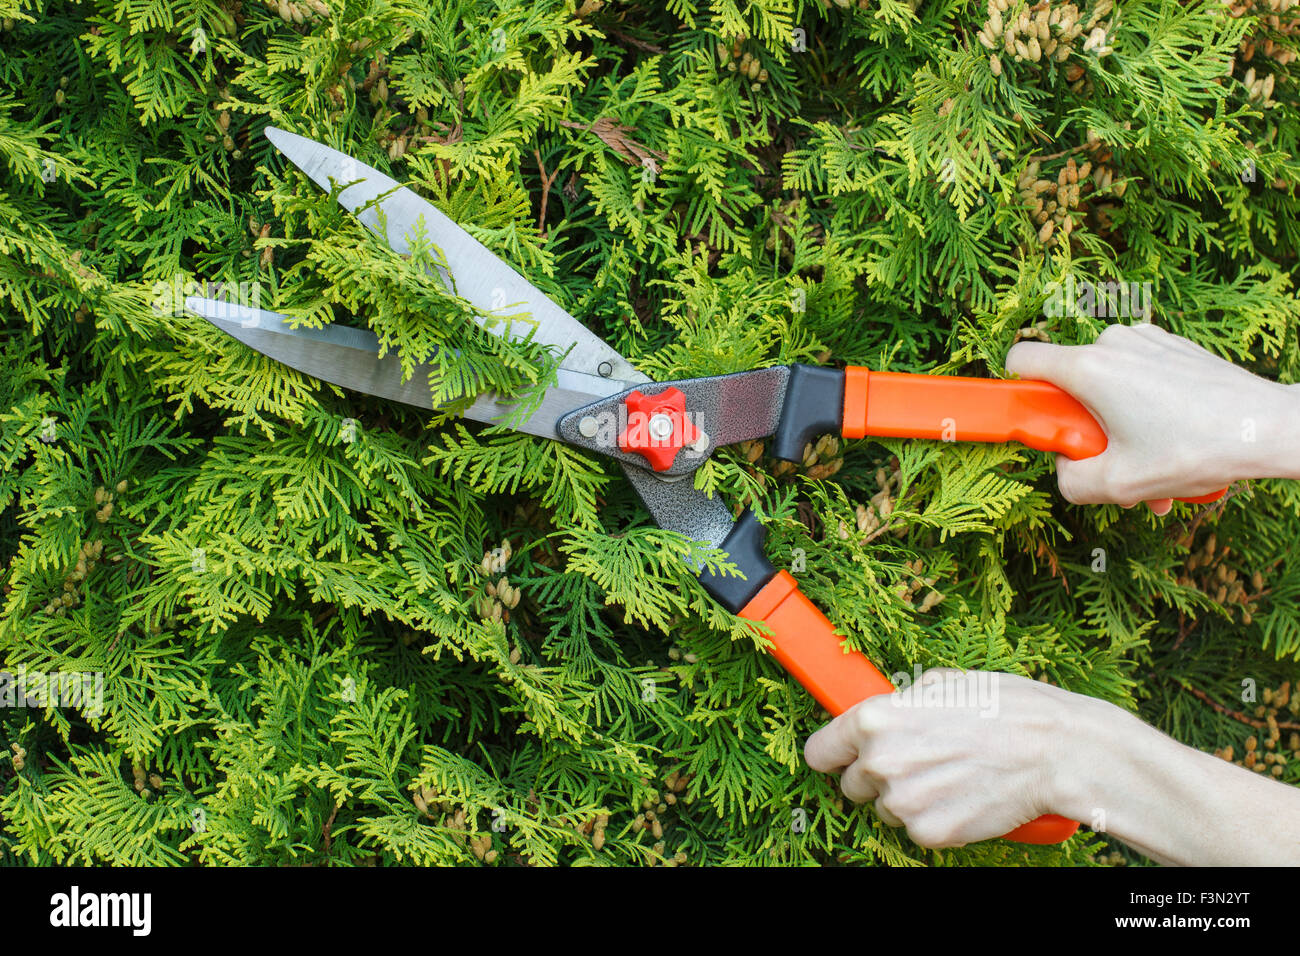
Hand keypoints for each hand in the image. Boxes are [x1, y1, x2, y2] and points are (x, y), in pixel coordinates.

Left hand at [804, 668, 1082, 846]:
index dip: (833, 754)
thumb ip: (900, 704)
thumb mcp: (942, 684)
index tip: (842, 757)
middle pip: (852, 785)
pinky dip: (937, 819)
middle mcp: (879, 762)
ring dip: (909, 798)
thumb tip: (885, 711)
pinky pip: (918, 830)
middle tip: (919, 762)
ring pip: (887, 809)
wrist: (1055, 751)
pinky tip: (963, 797)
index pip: (820, 751)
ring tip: (951, 776)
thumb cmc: (1005, 708)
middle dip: (877, 776)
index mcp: (874, 720)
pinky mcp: (930, 832)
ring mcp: (903, 802)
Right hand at [1006, 323, 1298, 514]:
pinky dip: (1146, 410)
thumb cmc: (1199, 448)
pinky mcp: (1173, 346)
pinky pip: (1139, 377)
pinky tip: (1174, 442)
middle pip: (1071, 387)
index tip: (1038, 424)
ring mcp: (1146, 340)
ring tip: (1154, 464)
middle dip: (1086, 430)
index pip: (1020, 361)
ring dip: (1120, 427)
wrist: (1270, 428)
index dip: (1018, 395)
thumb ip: (1070, 481)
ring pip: (1109, 386)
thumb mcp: (1119, 483)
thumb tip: (1066, 470)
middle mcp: (1114, 343)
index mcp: (1090, 369)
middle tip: (1116, 463)